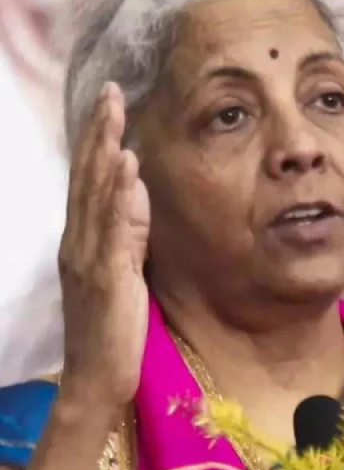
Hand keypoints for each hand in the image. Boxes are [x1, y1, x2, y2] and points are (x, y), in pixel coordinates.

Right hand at [58, 82, 150, 405]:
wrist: (98, 378)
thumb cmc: (113, 328)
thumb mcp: (125, 271)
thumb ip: (129, 233)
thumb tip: (138, 194)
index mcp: (83, 241)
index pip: (88, 181)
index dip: (97, 141)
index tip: (109, 103)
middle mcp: (78, 242)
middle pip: (87, 177)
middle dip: (99, 132)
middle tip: (110, 91)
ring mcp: (88, 257)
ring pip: (95, 194)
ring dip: (105, 151)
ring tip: (116, 112)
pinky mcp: (104, 275)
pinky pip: (113, 228)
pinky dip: (120, 195)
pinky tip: (129, 167)